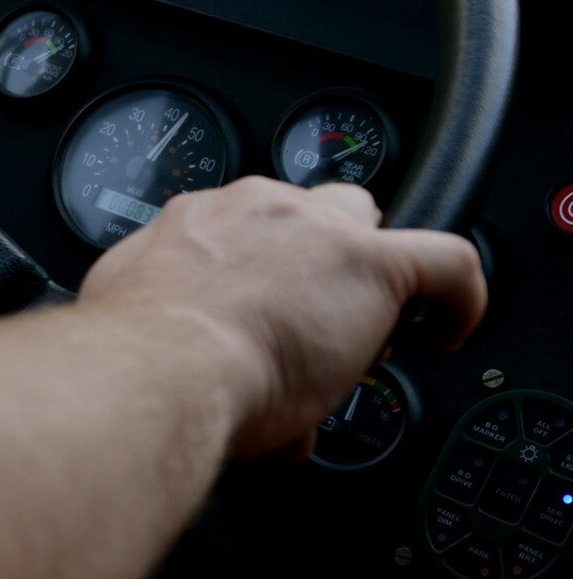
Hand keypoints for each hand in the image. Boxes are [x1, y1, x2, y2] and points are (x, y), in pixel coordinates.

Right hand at [80, 177, 486, 458]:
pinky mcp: (373, 265)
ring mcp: (316, 233)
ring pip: (368, 228)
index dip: (262, 273)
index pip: (244, 228)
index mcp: (191, 221)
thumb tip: (157, 343)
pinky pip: (446, 262)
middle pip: (311, 215)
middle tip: (305, 323)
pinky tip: (450, 324)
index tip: (260, 308)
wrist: (157, 368)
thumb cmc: (132, 359)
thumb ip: (149, 312)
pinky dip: (458, 295)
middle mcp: (254, 210)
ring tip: (355, 336)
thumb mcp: (120, 318)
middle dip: (315, 263)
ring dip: (364, 278)